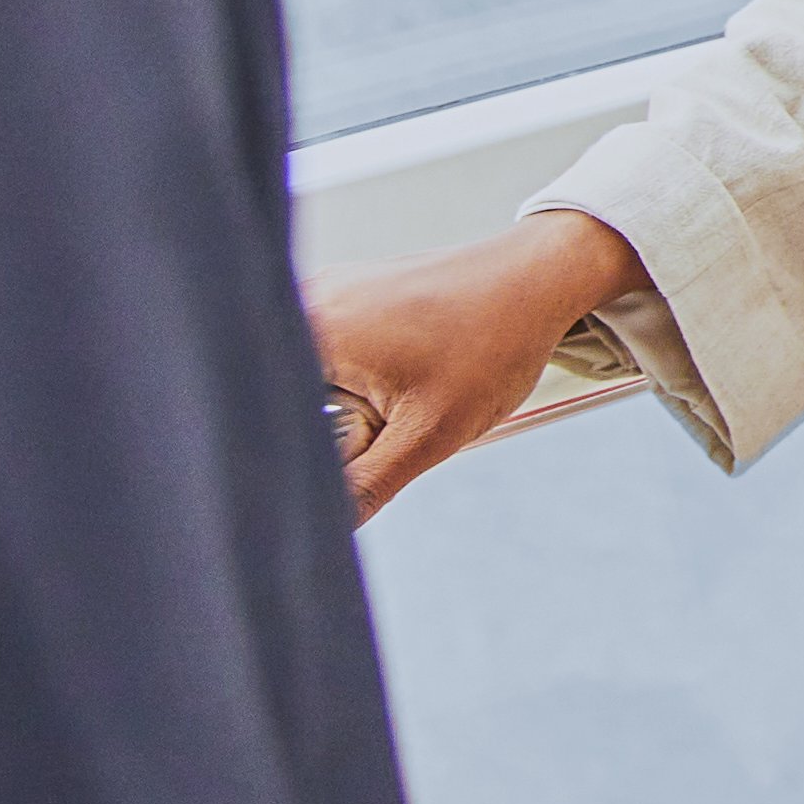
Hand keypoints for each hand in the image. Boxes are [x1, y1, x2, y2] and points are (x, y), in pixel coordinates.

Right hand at [314, 214, 642, 519]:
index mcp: (313, 329)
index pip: (263, 413)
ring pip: (313, 379)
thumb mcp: (429, 431)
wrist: (539, 279)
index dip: (286, 456)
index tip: (330, 470)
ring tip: (407, 394)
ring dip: (346, 408)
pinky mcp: (353, 294)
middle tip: (382, 428)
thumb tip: (325, 524)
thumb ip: (366, 486)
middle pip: (287, 398)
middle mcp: (310, 301)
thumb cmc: (493, 341)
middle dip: (326, 430)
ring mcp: (331, 291)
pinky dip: (362, 381)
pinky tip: (408, 378)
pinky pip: (337, 354)